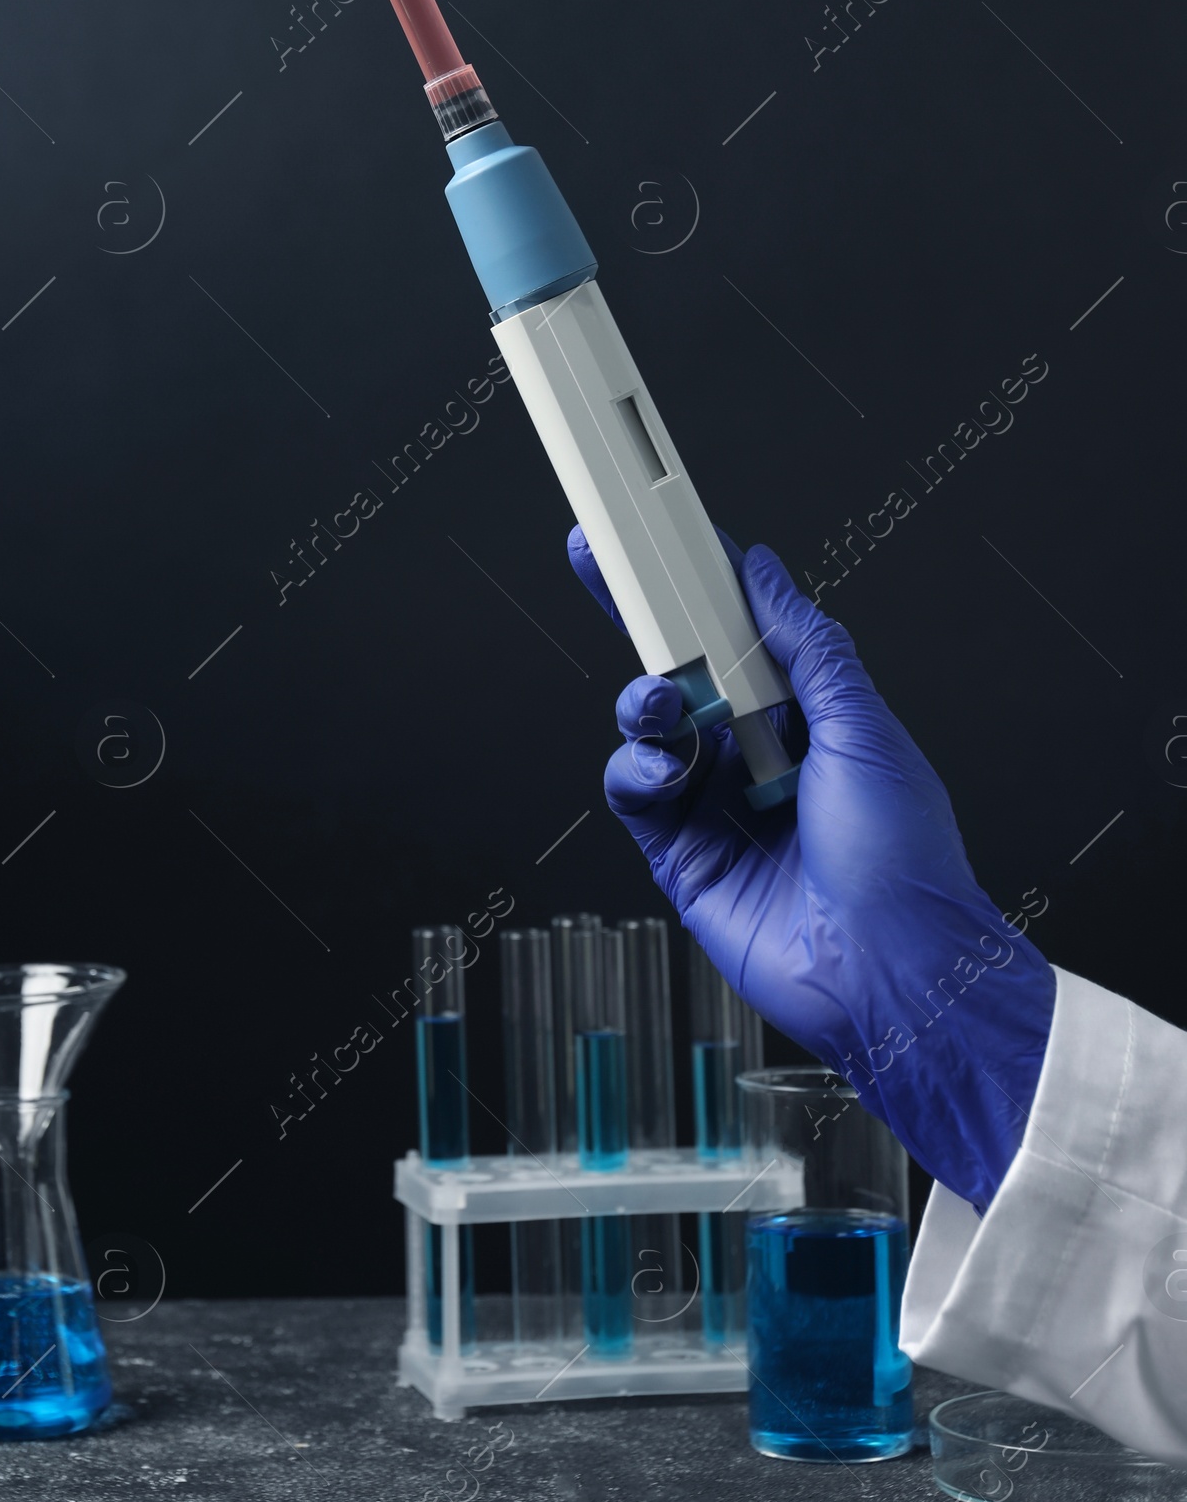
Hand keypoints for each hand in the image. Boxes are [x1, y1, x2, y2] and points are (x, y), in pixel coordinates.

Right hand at [570, 525, 1055, 1210]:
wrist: (892, 971)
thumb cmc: (904, 860)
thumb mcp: (864, 729)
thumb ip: (807, 646)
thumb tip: (763, 572)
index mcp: (807, 713)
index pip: (740, 628)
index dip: (696, 580)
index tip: (655, 530)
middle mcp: (756, 750)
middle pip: (681, 664)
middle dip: (639, 614)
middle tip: (598, 562)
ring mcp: (716, 801)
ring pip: (649, 724)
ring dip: (642, 699)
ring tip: (659, 702)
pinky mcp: (681, 853)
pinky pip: (635, 791)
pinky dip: (638, 770)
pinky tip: (666, 774)